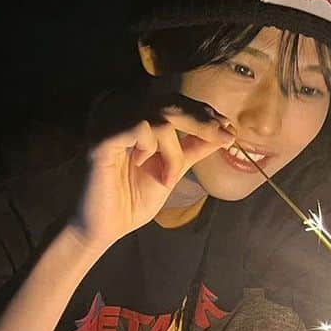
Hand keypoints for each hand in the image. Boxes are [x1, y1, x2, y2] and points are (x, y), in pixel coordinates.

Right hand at [69, 92, 235, 250]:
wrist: (103, 229)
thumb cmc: (132, 199)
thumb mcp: (172, 169)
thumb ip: (193, 148)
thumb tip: (225, 133)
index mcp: (134, 114)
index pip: (175, 102)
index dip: (203, 112)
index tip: (229, 129)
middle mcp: (118, 111)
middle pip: (171, 102)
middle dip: (203, 121)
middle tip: (225, 137)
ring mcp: (107, 122)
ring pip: (160, 116)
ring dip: (174, 151)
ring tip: (167, 177)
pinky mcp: (101, 137)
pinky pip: (141, 127)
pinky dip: (152, 148)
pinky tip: (141, 164)